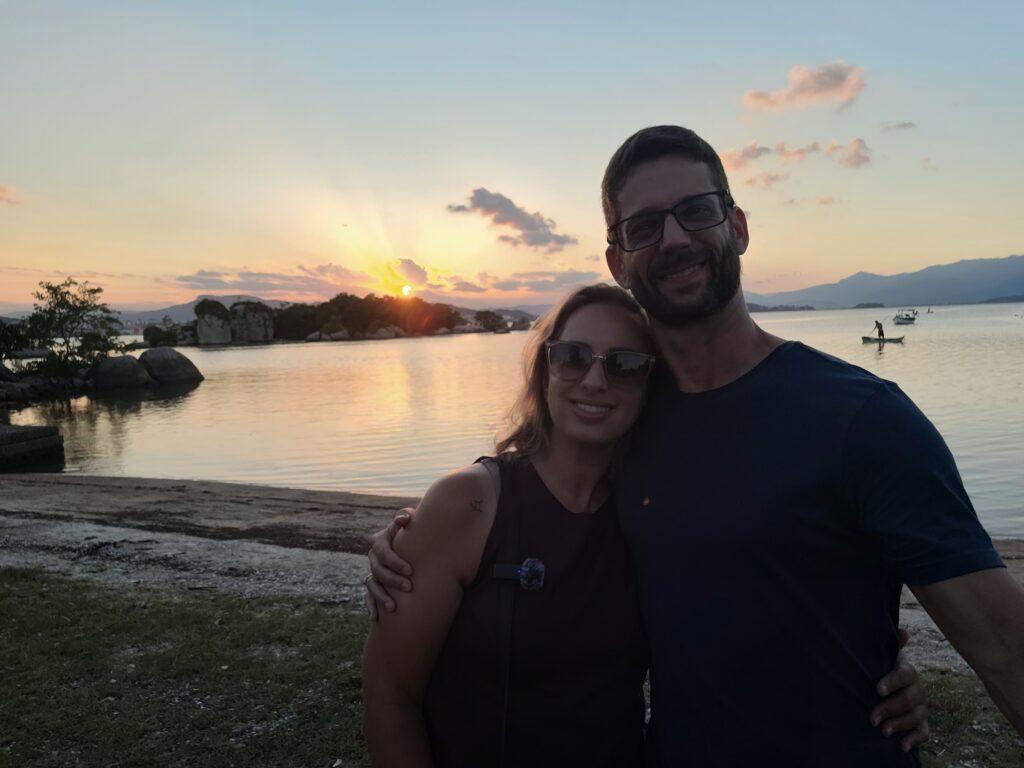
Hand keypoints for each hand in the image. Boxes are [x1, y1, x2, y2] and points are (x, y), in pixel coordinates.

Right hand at [364, 509, 413, 620]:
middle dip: (392, 580)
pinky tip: (375, 618)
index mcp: (380, 541)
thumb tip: (404, 519)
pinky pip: (368, 596)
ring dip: (381, 597)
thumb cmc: (413, 531)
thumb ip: (406, 516)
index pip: (383, 552)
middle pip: (378, 570)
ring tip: (393, 608)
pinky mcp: (375, 584)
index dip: (394, 562)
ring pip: (372, 585)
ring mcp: (373, 571)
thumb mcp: (410, 521)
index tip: (410, 571)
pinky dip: (371, 606)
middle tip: (409, 587)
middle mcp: (374, 557)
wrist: (414, 544)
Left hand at [870, 629, 928, 751]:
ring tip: (883, 731)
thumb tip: (903, 632)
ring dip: (900, 724)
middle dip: (890, 708)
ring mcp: (920, 707)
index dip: (892, 681)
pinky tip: (902, 746)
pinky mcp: (921, 723)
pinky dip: (915, 739)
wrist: (887, 686)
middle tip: (873, 717)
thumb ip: (891, 644)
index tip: (878, 690)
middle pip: (909, 699)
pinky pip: (924, 732)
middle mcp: (917, 689)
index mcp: (907, 671)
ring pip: (916, 716)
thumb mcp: (883, 656)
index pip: (904, 675)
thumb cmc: (881, 668)